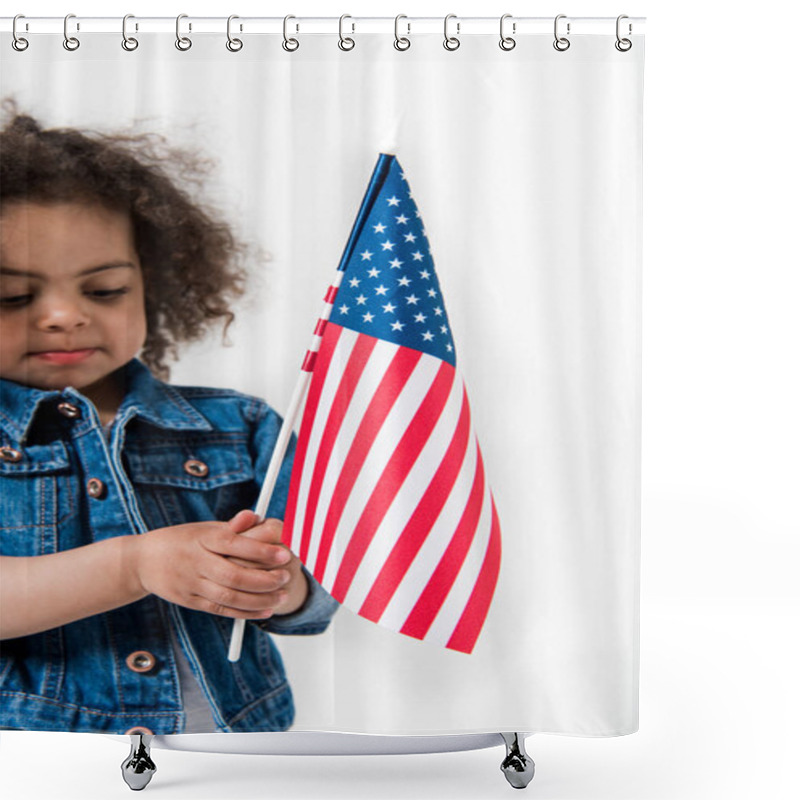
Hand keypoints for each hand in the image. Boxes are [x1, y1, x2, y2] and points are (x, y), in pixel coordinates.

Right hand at [134, 512, 296, 619]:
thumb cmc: (183, 540)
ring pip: (229, 597)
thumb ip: (234, 527)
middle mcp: (197, 562)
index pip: (234, 544)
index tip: (284, 554)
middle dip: (264, 579)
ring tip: (283, 595)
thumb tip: (259, 517)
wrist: (143, 561)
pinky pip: (220, 610)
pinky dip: (245, 612)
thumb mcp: (205, 527)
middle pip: (234, 574)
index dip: (261, 550)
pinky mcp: (190, 601)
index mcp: (203, 538)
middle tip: (286, 577)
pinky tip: (265, 610)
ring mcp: (192, 584)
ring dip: (259, 599)